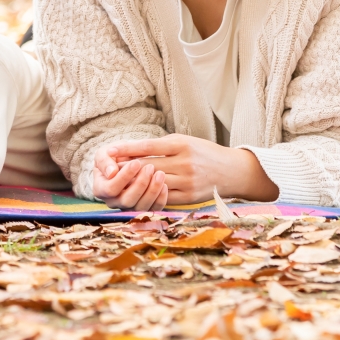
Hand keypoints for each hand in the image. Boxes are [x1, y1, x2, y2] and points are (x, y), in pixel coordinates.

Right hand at [91, 153, 169, 210]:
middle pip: (126, 201)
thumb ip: (104, 161)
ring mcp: (128, 208)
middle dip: (140, 184)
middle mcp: (113, 202)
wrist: (126, 160)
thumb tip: (111, 172)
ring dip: (152, 191)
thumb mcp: (104, 153)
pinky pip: (153, 210)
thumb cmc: (114, 156)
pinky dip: (160, 199)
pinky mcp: (143, 210)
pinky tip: (164, 185)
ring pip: (141, 207)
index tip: (136, 163)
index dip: (124, 177)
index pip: (111, 189)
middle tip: (150, 167)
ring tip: (160, 174)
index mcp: (101, 190)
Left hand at [101, 134, 277, 204]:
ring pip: (153, 182)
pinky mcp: (188, 197)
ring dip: (135, 182)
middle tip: (108, 167)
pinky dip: (149, 194)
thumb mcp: (184, 141)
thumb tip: (132, 150)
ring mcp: (187, 182)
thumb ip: (161, 146)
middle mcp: (184, 163)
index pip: (148, 146)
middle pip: (147, 165)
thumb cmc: (204, 153)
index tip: (109, 150)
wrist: (231, 171)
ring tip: (119, 181)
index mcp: (182, 145)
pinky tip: (137, 192)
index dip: (127, 149)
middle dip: (126, 167)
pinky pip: (163, 197)